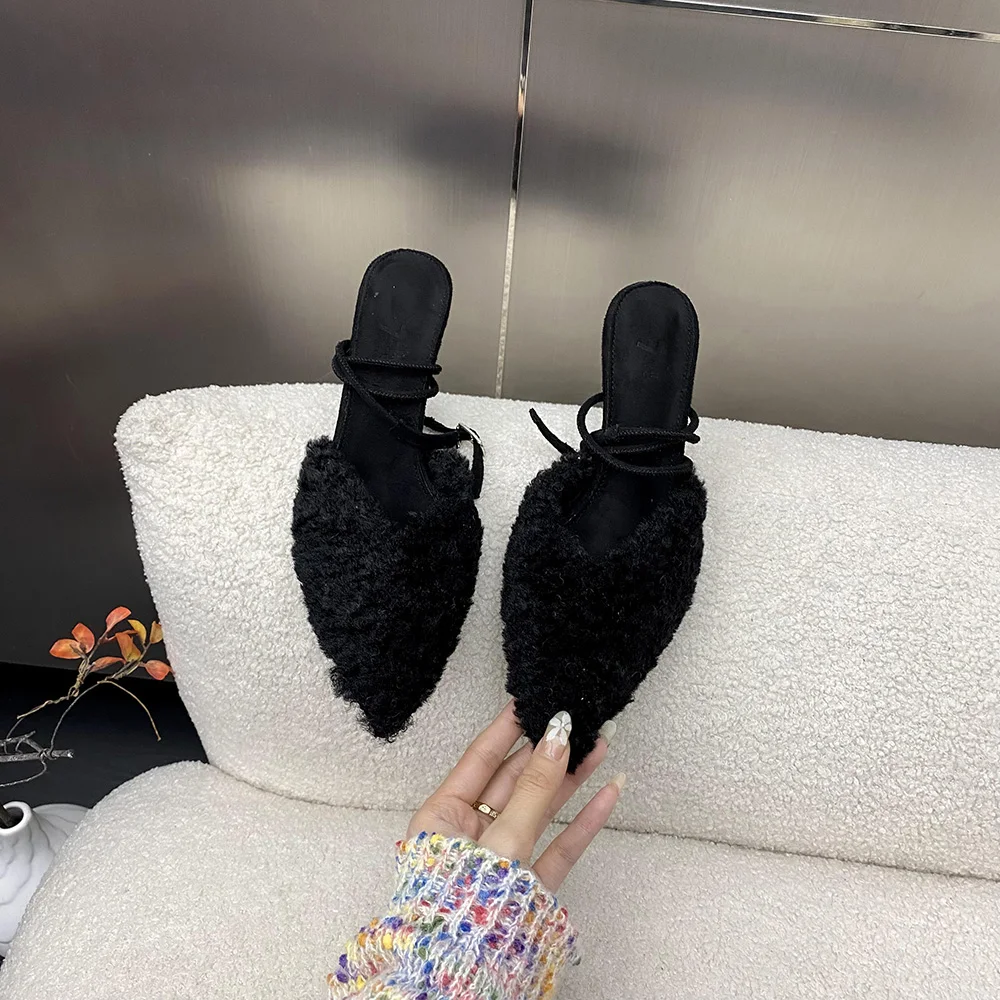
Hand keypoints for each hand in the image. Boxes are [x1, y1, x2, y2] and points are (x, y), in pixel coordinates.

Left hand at [407, 700, 623, 890]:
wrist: (460, 979)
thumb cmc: (463, 907)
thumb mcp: (501, 839)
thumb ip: (533, 790)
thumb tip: (555, 735)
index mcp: (442, 817)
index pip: (480, 758)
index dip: (509, 726)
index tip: (532, 697)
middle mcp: (470, 835)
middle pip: (515, 781)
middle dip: (549, 750)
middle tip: (578, 717)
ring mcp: (502, 860)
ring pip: (541, 810)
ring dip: (572, 779)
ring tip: (602, 744)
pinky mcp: (529, 886)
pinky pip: (558, 845)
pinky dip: (584, 820)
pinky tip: (609, 792)